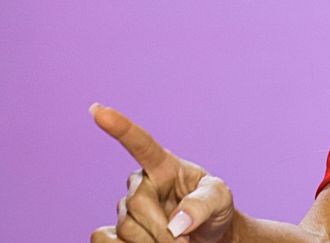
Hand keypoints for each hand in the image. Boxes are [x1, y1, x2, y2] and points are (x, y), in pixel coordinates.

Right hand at [90, 104, 237, 242]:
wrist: (210, 237)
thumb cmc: (215, 212)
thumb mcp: (221, 200)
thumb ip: (203, 204)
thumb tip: (176, 223)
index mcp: (164, 166)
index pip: (141, 144)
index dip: (121, 128)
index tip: (98, 110)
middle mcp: (141, 183)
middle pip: (137, 205)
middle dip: (162, 229)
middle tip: (185, 242)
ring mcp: (126, 208)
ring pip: (124, 228)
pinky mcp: (115, 232)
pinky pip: (102, 240)